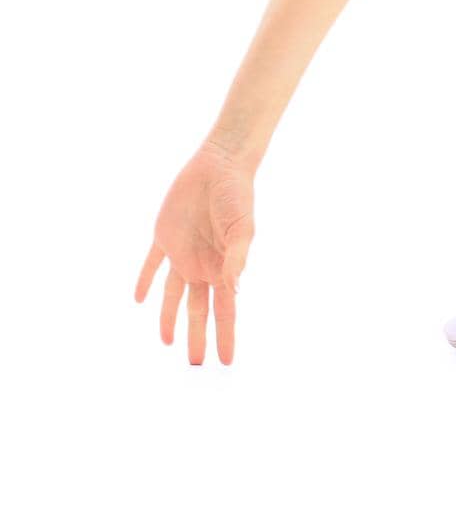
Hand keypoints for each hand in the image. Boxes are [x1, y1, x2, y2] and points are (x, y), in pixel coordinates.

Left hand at [134, 139, 255, 364]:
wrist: (219, 164)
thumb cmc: (237, 193)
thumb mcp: (243, 226)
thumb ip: (237, 255)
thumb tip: (234, 288)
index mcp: (224, 266)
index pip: (224, 310)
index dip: (225, 335)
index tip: (226, 361)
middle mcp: (203, 264)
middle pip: (198, 309)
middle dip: (198, 337)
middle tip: (197, 364)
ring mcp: (183, 252)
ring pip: (173, 295)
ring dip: (169, 317)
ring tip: (167, 342)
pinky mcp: (165, 236)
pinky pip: (152, 265)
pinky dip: (145, 281)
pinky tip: (139, 299)